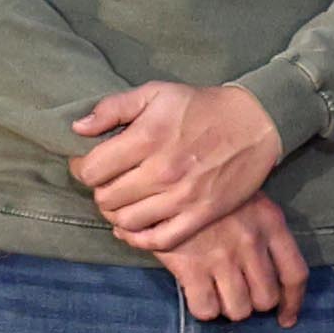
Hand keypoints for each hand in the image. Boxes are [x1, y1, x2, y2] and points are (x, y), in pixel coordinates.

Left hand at [73, 79, 284, 245]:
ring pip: (126, 222)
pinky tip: (136, 227)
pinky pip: (159, 240)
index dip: (83, 169)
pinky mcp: (201, 214)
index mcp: (146, 139)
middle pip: (106, 199)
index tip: (89, 165)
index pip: (91, 171)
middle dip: (101, 191)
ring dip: (117, 214)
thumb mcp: (156, 92)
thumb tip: (78, 129)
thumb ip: (113, 108)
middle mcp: (161, 171)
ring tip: (124, 202)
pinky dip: (140, 239)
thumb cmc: (201, 106)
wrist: (255, 123)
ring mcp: (182, 197)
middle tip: (110, 183)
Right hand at [157, 194, 308, 328]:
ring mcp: (221, 257)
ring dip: (230, 308)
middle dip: (254, 303)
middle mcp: (251, 244)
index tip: (286, 319)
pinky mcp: (190, 266)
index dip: (293, 303)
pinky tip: (199, 296)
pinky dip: (204, 310)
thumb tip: (271, 272)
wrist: (169, 174)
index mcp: (271, 224)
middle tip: (240, 294)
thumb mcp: (249, 199)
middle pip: (266, 299)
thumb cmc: (211, 188)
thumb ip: (265, 231)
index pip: (295, 275)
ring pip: (239, 310)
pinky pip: (206, 309)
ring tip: (219, 294)